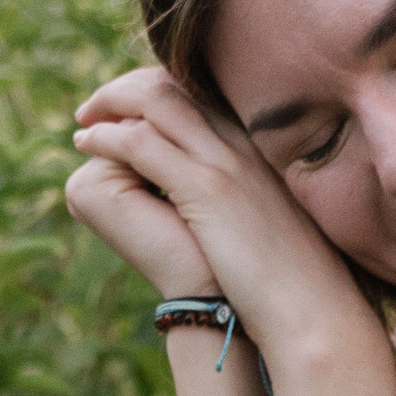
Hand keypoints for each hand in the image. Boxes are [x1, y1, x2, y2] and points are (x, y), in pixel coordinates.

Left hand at [70, 65, 369, 360]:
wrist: (312, 308)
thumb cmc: (293, 282)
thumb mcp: (266, 226)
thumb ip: (240, 204)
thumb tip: (213, 211)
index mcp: (256, 150)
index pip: (198, 95)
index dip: (155, 92)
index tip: (126, 109)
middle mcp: (241, 144)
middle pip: (173, 86)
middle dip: (125, 89)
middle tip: (94, 109)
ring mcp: (224, 162)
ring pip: (155, 102)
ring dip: (108, 103)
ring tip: (83, 123)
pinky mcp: (207, 189)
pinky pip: (142, 143)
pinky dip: (106, 137)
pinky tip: (85, 144)